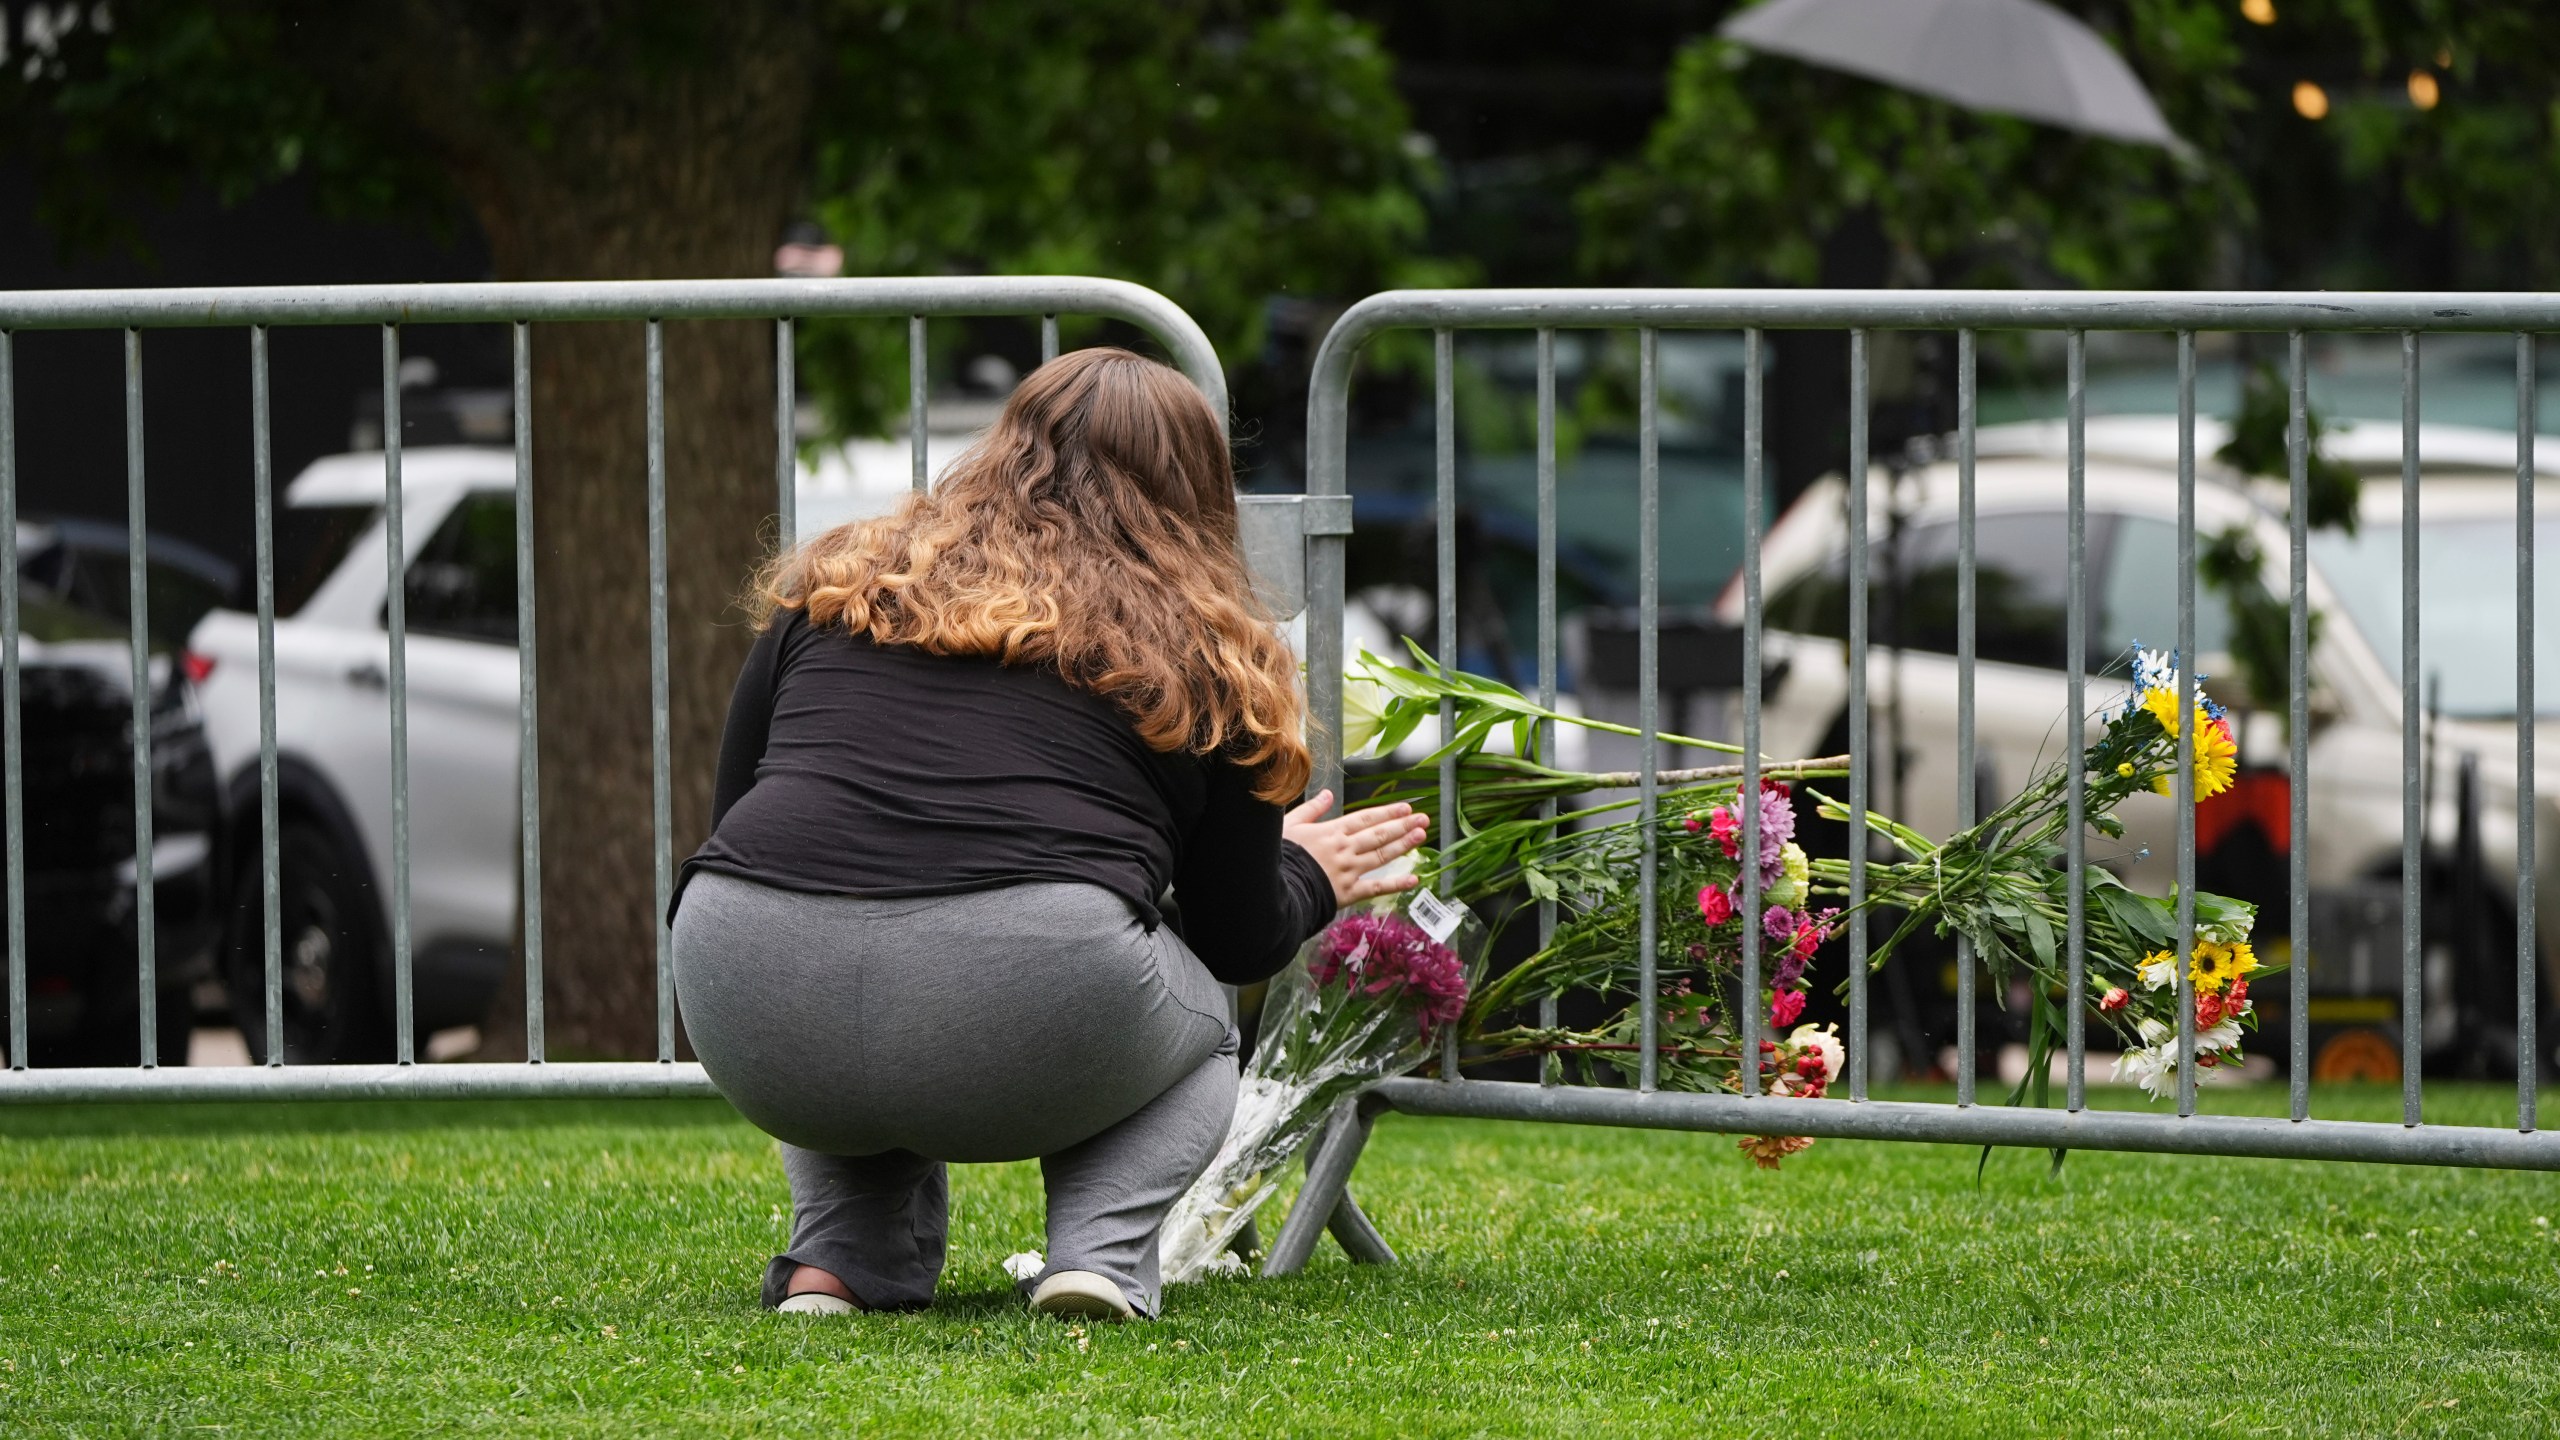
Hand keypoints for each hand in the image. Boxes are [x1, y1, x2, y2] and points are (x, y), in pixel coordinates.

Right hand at [1281, 790, 1431, 908]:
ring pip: (1381, 855)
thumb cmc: (1280, 855)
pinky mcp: (1348, 892)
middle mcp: (1345, 849)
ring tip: (1421, 836)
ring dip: (1404, 845)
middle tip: (1422, 818)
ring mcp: (1348, 870)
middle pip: (1379, 834)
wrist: (1274, 886)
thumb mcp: (1291, 825)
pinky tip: (1413, 879)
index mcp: (1331, 832)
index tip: (1405, 807)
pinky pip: (1376, 888)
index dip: (1387, 812)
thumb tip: (1327, 794)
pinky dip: (1396, 884)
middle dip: (1403, 825)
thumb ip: (1311, 809)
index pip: (1366, 818)